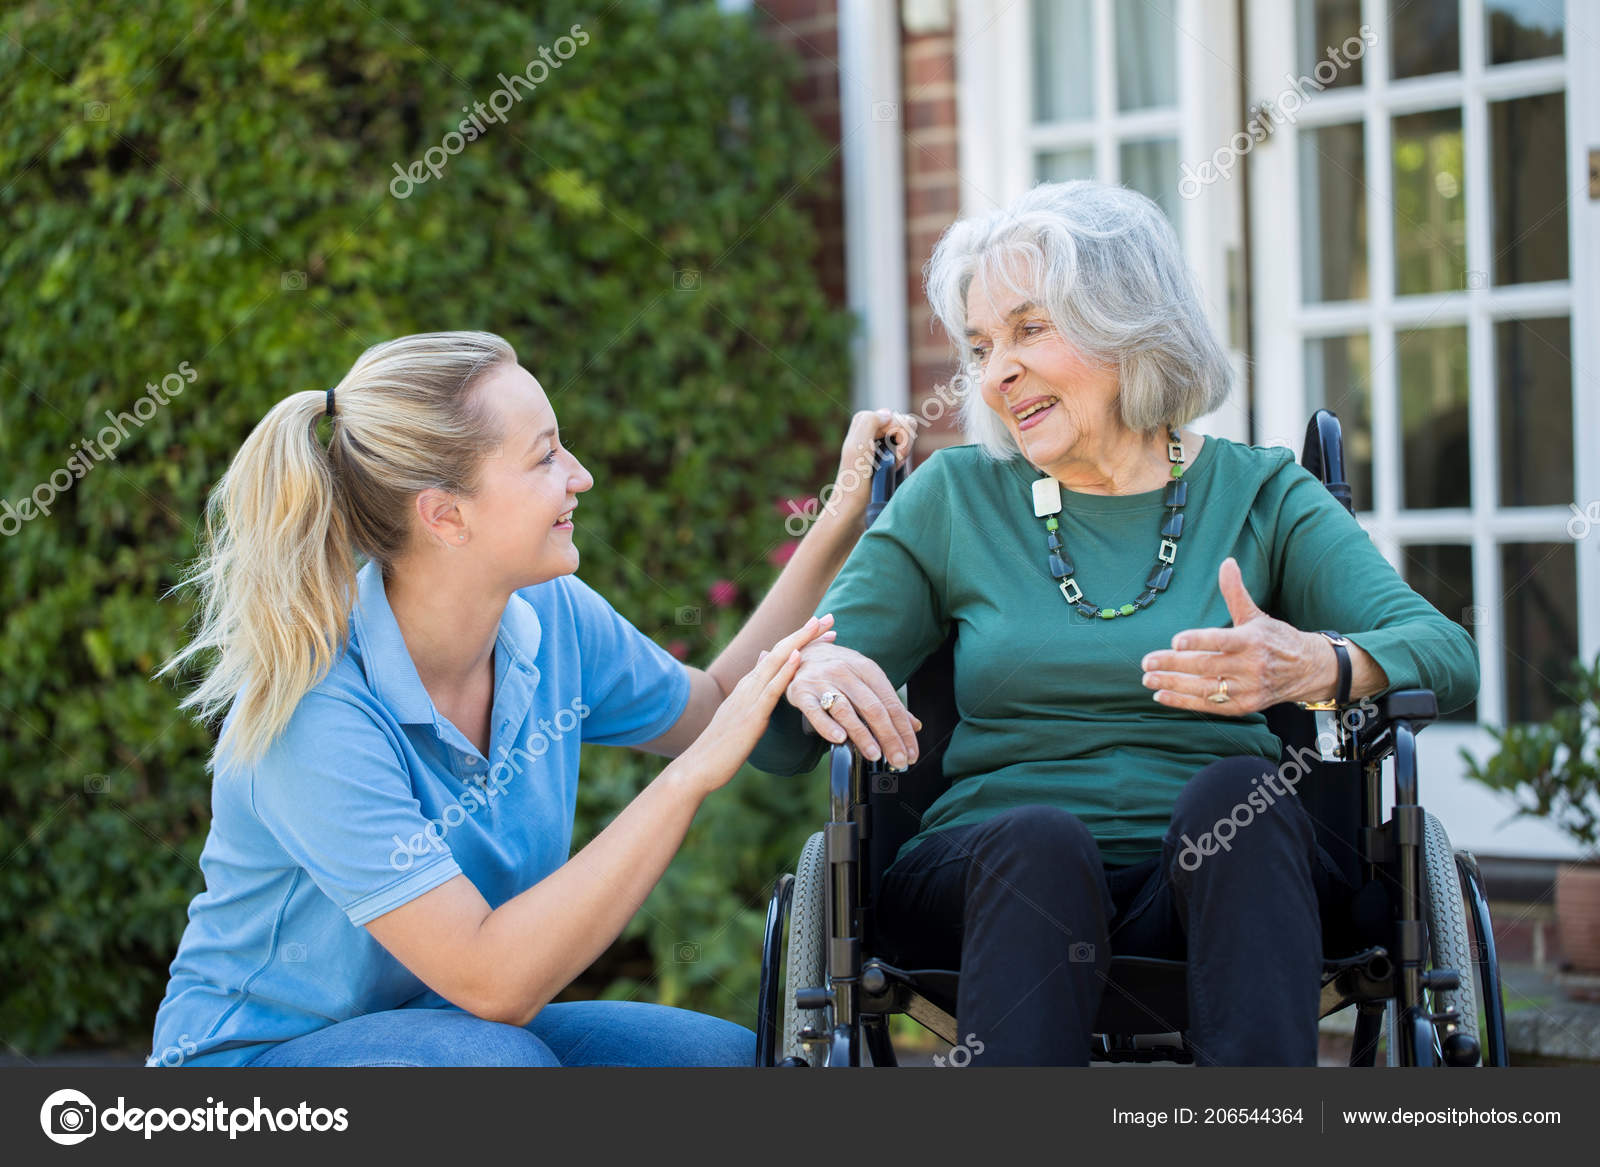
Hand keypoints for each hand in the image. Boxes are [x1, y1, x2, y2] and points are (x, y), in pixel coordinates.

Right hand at [677, 616, 834, 795]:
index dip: (800, 639)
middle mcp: (749, 684)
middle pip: (780, 650)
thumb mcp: (741, 712)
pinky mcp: (752, 715)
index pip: (778, 655)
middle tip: (829, 617)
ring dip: (799, 641)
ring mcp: (749, 697)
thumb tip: (764, 662)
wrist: (699, 765)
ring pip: (776, 662)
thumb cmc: (722, 746)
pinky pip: (771, 689)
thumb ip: (754, 689)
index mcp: (748, 685)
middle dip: (805, 632)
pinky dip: (785, 670)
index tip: (821, 628)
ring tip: (818, 625)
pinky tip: (798, 657)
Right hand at [785, 641, 921, 767]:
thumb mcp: (866, 678)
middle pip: (872, 708)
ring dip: (862, 735)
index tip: (911, 753)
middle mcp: (845, 672)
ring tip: (875, 754)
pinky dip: (828, 726)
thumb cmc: (839, 669)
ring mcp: (822, 681)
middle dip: (889, 737)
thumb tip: (914, 725)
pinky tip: (839, 739)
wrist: (803, 651)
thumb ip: (888, 702)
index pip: (890, 703)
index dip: (903, 730)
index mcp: (866, 669)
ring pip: (846, 711)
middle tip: (898, 760)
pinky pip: (815, 711)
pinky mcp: (802, 692)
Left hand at [825, 409, 916, 523]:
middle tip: (895, 461)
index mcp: (863, 422)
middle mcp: (872, 429)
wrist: (854, 509)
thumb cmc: (854, 481)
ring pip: (908, 435)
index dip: (899, 434)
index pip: (896, 417)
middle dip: (905, 442)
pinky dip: (904, 458)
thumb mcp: (857, 447)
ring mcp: (881, 442)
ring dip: (904, 451)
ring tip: (894, 466)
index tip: (891, 453)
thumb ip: (869, 422)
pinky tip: (895, 469)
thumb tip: (889, 414)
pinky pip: (906, 447)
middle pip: (905, 423)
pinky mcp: (887, 456)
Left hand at [1138, 557, 1331, 714]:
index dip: (1198, 641)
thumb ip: (1235, 592)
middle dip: (1173, 664)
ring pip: (1205, 688)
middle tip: (1146, 662)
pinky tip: (1162, 696)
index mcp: (1252, 640)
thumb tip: (1226, 562)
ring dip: (1173, 685)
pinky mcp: (1244, 706)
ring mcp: (1248, 689)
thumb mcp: (1256, 615)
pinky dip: (1184, 702)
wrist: (1307, 669)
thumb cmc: (1276, 639)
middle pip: (1206, 666)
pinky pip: (1210, 705)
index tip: (1175, 640)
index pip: (1221, 640)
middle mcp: (1250, 666)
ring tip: (1148, 679)